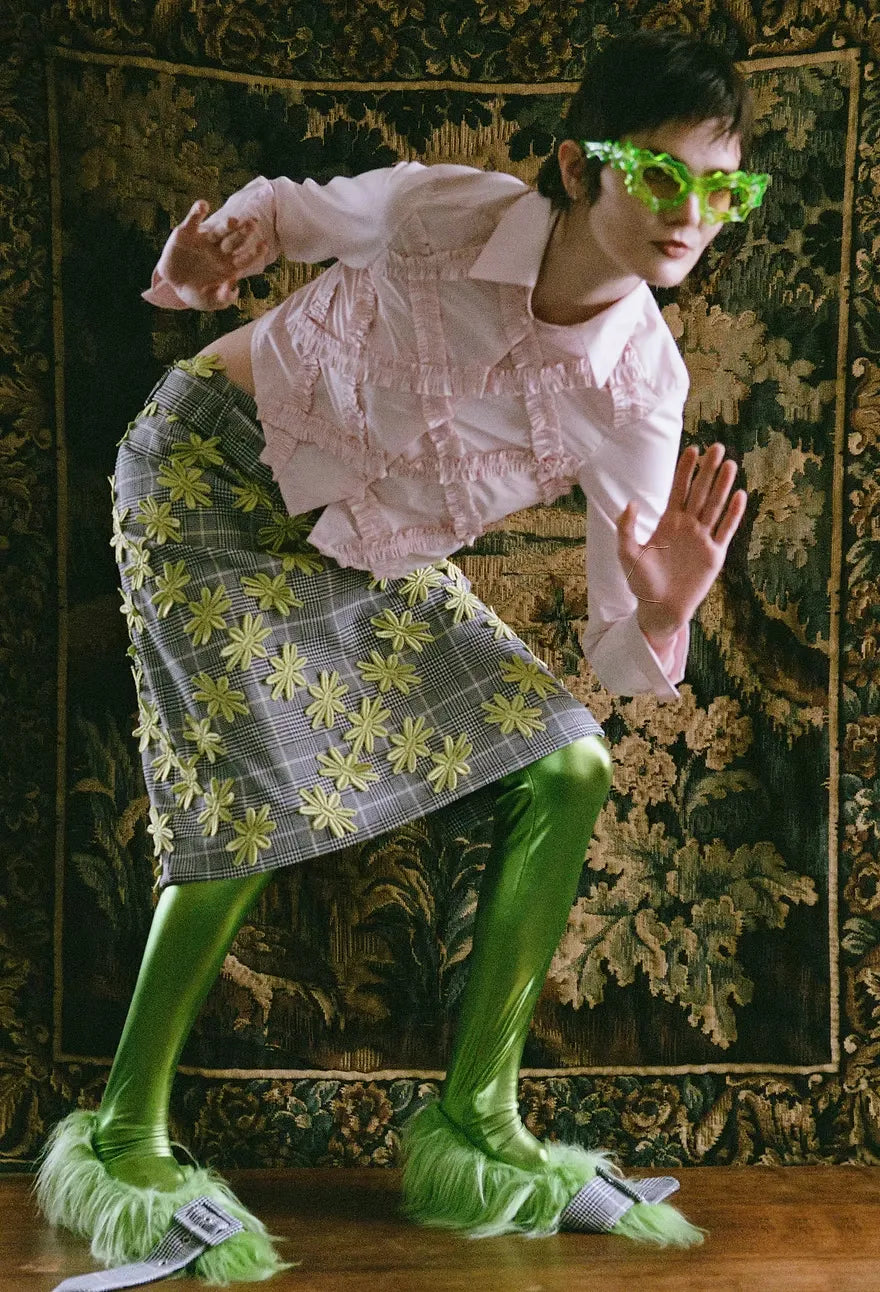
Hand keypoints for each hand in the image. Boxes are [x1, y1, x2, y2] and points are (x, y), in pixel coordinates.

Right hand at [155, 201, 268, 309]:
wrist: (173, 284)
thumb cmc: (195, 293)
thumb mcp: (209, 302)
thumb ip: (223, 298)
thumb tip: (234, 288)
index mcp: (228, 265)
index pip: (245, 258)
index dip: (255, 252)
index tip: (264, 246)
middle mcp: (219, 250)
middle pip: (234, 240)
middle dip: (243, 233)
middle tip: (253, 224)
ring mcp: (204, 240)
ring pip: (218, 230)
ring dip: (226, 224)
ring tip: (233, 221)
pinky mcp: (186, 233)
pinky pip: (193, 220)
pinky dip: (197, 211)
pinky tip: (203, 205)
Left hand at [616, 442, 747, 642]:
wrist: (659, 608)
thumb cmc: (642, 582)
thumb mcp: (628, 553)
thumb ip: (627, 528)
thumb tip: (631, 503)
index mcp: (668, 522)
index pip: (679, 489)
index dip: (686, 470)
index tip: (693, 450)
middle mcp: (688, 526)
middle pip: (701, 492)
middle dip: (709, 470)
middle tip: (718, 447)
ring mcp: (703, 539)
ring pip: (715, 506)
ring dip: (723, 486)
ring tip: (730, 464)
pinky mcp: (715, 554)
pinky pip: (726, 530)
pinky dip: (734, 514)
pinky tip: (740, 495)